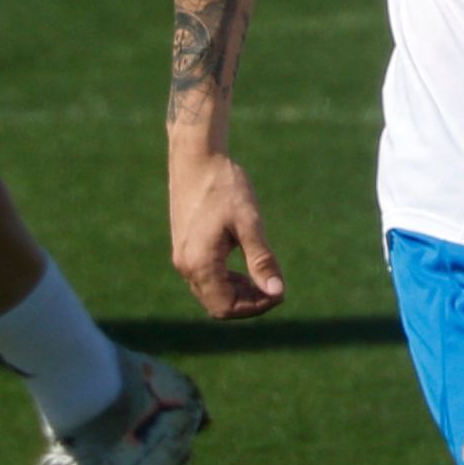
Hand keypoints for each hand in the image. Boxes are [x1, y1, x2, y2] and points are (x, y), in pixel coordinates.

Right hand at [169, 149, 285, 318]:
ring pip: (211, 293)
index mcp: (199, 263)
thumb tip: (277, 292)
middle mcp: (186, 265)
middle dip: (249, 302)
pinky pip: (206, 278)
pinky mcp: (185, 247)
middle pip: (218, 305)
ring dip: (239, 292)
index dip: (256, 307)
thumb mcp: (249, 222)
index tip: (280, 291)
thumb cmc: (225, 185)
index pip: (226, 307)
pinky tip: (247, 266)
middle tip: (276, 286)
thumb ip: (262, 259)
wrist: (196, 157)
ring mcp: (183, 257)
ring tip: (264, 276)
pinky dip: (227, 280)